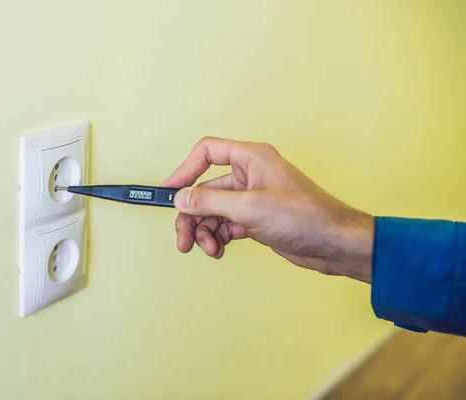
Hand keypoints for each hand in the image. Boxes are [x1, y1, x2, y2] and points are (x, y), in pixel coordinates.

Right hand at [161, 137, 373, 282]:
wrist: (334, 244)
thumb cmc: (305, 217)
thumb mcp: (249, 207)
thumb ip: (210, 202)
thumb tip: (181, 198)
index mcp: (251, 159)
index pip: (207, 153)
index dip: (184, 170)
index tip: (169, 192)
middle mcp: (250, 175)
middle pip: (205, 188)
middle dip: (192, 214)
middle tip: (183, 239)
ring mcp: (252, 198)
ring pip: (214, 210)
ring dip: (205, 230)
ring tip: (208, 249)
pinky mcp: (256, 218)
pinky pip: (226, 224)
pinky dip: (219, 237)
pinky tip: (220, 249)